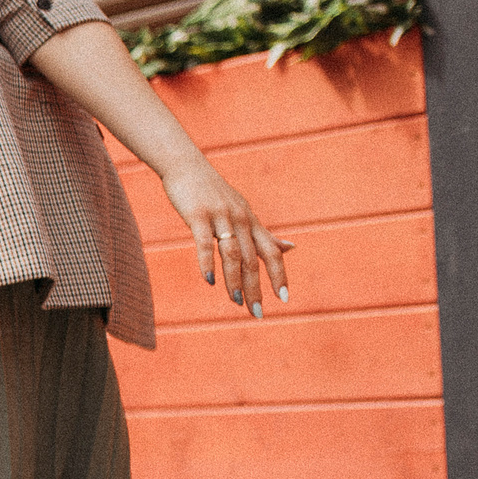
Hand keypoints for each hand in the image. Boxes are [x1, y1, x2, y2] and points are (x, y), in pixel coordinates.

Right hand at [159, 161, 290, 315]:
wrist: (186, 165)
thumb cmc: (213, 192)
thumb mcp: (244, 212)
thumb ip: (264, 235)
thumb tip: (291, 249)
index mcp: (251, 222)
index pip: (271, 253)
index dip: (279, 275)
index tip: (284, 299)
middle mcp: (241, 220)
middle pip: (252, 259)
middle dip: (256, 287)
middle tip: (257, 312)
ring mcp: (220, 217)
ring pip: (232, 254)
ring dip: (234, 280)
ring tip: (235, 302)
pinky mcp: (198, 215)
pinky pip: (204, 242)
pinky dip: (207, 262)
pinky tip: (209, 280)